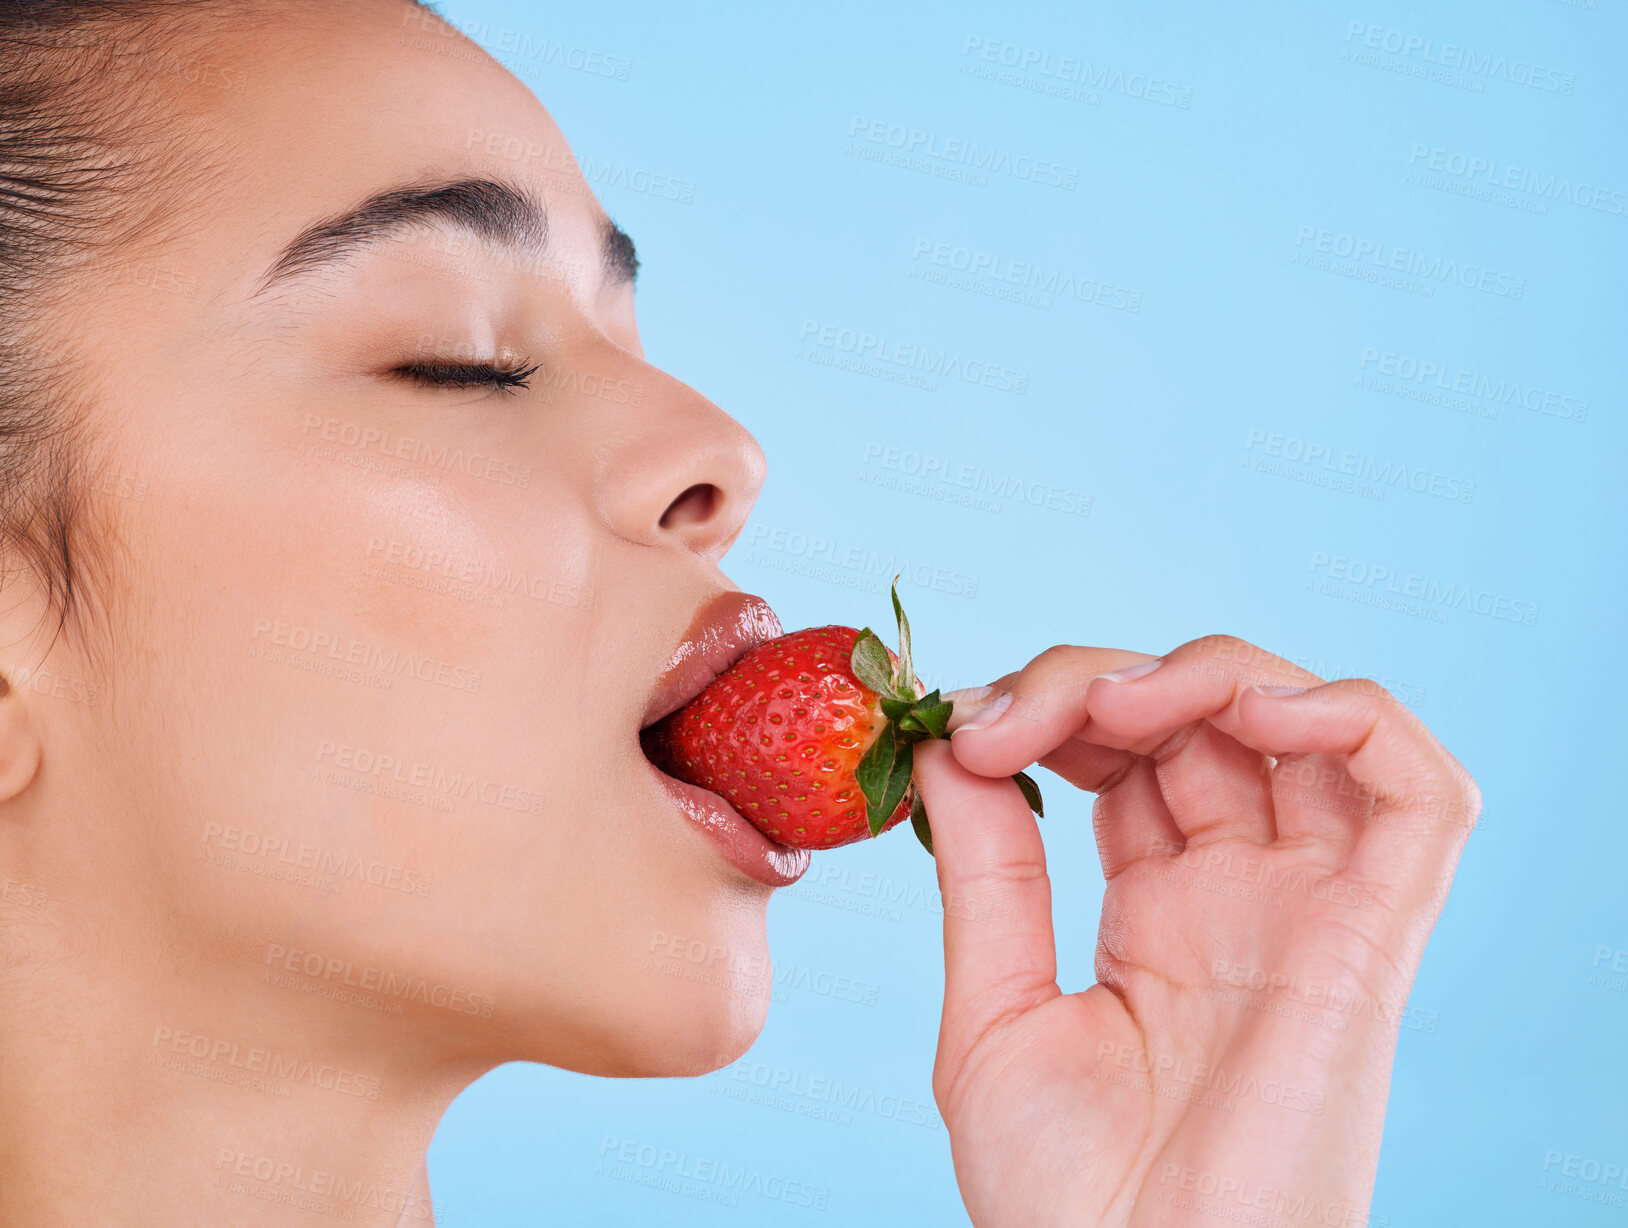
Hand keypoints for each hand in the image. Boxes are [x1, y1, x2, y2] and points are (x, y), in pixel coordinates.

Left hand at [912, 635, 1479, 1227]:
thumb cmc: (1065, 1198)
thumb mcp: (996, 1010)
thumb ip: (987, 873)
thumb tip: (950, 745)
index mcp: (1161, 915)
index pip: (1128, 754)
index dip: (1052, 711)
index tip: (959, 731)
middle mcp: (1244, 897)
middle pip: (1202, 721)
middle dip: (1100, 684)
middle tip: (1003, 718)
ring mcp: (1311, 910)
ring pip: (1308, 724)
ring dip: (1209, 677)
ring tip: (1110, 709)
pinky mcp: (1375, 937)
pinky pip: (1420, 792)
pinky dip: (1348, 717)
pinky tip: (1251, 715)